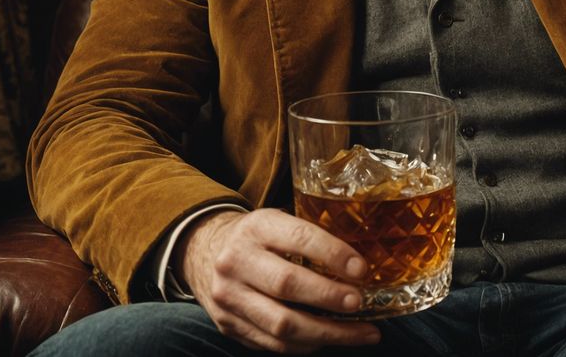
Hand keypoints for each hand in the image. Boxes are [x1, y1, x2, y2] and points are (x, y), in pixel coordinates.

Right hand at [175, 207, 381, 352]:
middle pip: (287, 285)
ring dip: (328, 332)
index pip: (299, 239)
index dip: (333, 255)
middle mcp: (237, 261)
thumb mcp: (277, 222)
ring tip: (363, 333)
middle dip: (329, 297)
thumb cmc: (257, 238)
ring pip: (282, 324)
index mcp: (257, 228)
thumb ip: (311, 238)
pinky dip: (308, 344)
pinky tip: (331, 339)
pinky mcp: (228, 325)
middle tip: (360, 303)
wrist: (203, 251)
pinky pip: (274, 343)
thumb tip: (362, 265)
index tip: (362, 270)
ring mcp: (229, 297)